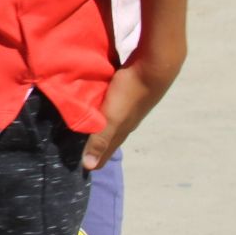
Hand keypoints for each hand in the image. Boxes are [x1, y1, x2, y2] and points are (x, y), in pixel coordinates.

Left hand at [83, 46, 182, 169]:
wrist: (153, 67)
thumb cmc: (130, 93)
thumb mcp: (112, 118)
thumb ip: (100, 139)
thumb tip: (88, 166)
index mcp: (122, 129)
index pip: (107, 149)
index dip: (96, 159)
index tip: (85, 167)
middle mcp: (127, 120)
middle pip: (110, 135)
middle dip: (97, 144)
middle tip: (82, 149)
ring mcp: (129, 104)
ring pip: (111, 118)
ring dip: (99, 124)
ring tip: (86, 126)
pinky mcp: (127, 90)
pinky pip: (111, 103)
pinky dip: (102, 107)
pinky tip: (96, 103)